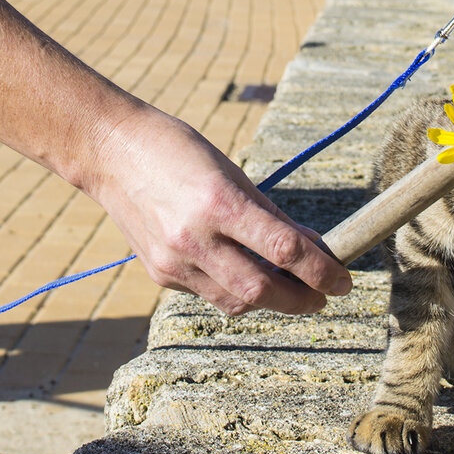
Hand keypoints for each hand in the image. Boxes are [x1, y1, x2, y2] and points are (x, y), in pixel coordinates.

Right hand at [85, 103, 351, 314]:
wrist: (110, 152)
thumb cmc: (180, 151)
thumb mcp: (234, 173)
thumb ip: (273, 216)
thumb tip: (313, 248)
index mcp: (220, 203)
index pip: (285, 250)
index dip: (321, 271)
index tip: (344, 280)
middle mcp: (194, 238)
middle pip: (262, 290)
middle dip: (301, 300)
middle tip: (325, 296)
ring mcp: (173, 261)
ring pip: (236, 301)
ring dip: (272, 301)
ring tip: (294, 290)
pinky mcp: (159, 273)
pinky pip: (209, 294)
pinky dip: (236, 290)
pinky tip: (249, 275)